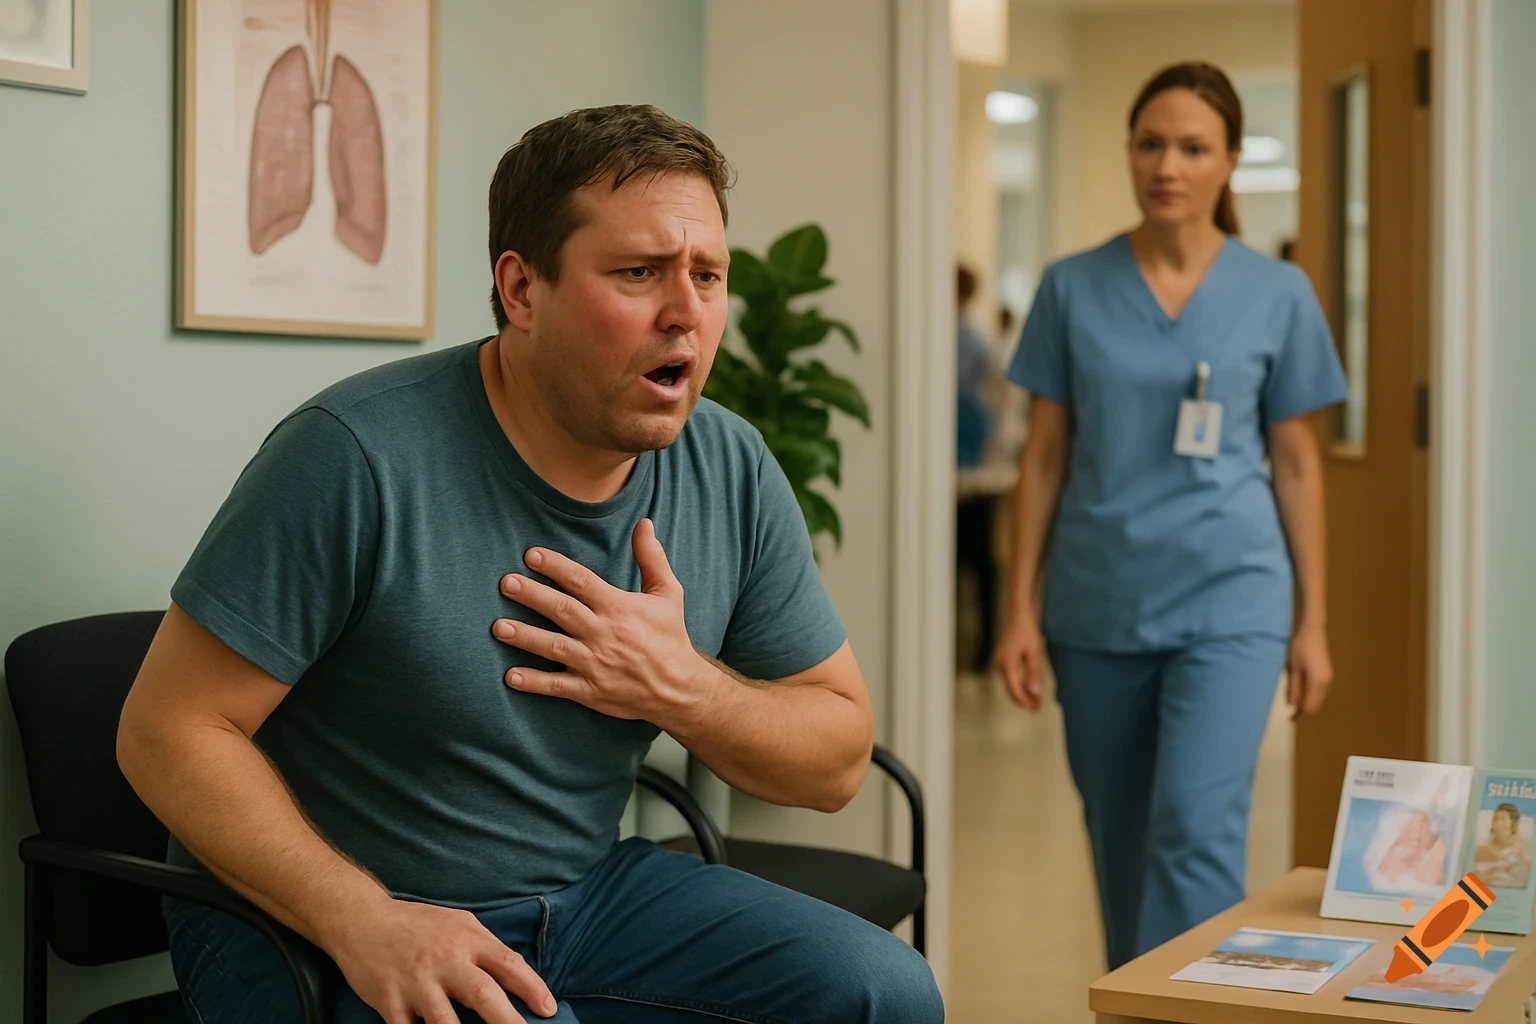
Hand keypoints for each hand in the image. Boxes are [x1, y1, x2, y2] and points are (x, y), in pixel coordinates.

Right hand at [325, 896, 556, 1023]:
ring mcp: (416, 982)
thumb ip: (484, 948)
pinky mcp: (389, 1001)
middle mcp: (444, 959)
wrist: (362, 921)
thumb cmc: (418, 925)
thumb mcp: (458, 923)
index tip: (549, 1009)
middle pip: (483, 994)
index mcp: (467, 938)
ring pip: (445, 1022)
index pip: (508, 963)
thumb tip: (517, 976)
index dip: (532, 987)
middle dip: (508, 1021)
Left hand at [492, 519, 703, 720]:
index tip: (531, 555)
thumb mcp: (668, 593)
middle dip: (532, 596)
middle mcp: (604, 634)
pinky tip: (510, 676)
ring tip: (498, 627)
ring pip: (555, 647)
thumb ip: (651, 557)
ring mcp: (595, 664)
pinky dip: (534, 682)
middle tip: (506, 583)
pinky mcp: (590, 691)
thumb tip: (643, 523)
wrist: (679, 689)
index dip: (556, 567)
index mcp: (620, 608)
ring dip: (525, 637)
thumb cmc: (670, 637)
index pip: (582, 582)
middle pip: (562, 610)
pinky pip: (558, 686)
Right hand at [994, 612, 1045, 710]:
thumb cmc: (1027, 633)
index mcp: (1007, 664)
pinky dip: (1018, 685)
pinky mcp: (1001, 660)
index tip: (1035, 710)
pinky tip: (1028, 688)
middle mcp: (1000, 665)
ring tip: (1035, 701)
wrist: (1018, 616)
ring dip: (1021, 694)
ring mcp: (999, 662)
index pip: (1015, 690)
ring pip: (1009, 684)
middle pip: (1010, 689)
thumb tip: (1035, 693)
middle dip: (1023, 700)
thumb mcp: (1034, 654)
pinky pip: (1009, 678)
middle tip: (1037, 709)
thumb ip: (1033, 674)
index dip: (1025, 702)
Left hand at [1286, 622, 1333, 720]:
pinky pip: (1321, 691)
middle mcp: (1326, 683)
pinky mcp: (1328, 673)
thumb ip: (1293, 688)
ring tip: (1296, 706)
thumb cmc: (1300, 647)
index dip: (1301, 714)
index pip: (1310, 706)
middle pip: (1317, 704)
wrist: (1313, 630)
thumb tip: (1292, 705)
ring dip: (1310, 703)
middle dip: (1305, 711)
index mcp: (1317, 683)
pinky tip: (1304, 695)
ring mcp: (1329, 678)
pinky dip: (1313, 696)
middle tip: (1292, 715)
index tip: (1290, 719)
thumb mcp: (1293, 668)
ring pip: (1320, 698)